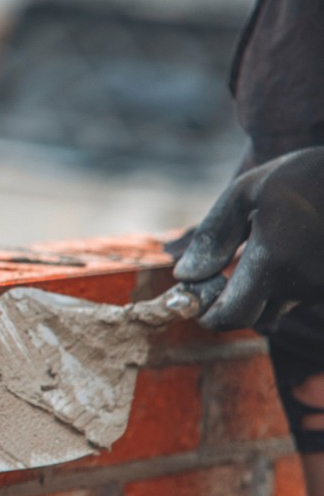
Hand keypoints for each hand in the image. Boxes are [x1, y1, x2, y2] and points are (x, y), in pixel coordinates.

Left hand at [174, 146, 323, 329]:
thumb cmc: (303, 177)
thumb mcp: (247, 192)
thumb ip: (213, 236)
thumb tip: (185, 276)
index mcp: (274, 259)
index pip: (230, 315)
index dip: (208, 314)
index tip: (198, 295)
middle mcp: (301, 282)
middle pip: (251, 318)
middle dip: (230, 304)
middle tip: (219, 278)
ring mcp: (322, 287)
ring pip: (276, 307)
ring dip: (261, 290)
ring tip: (268, 247)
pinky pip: (299, 296)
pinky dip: (285, 282)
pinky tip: (291, 249)